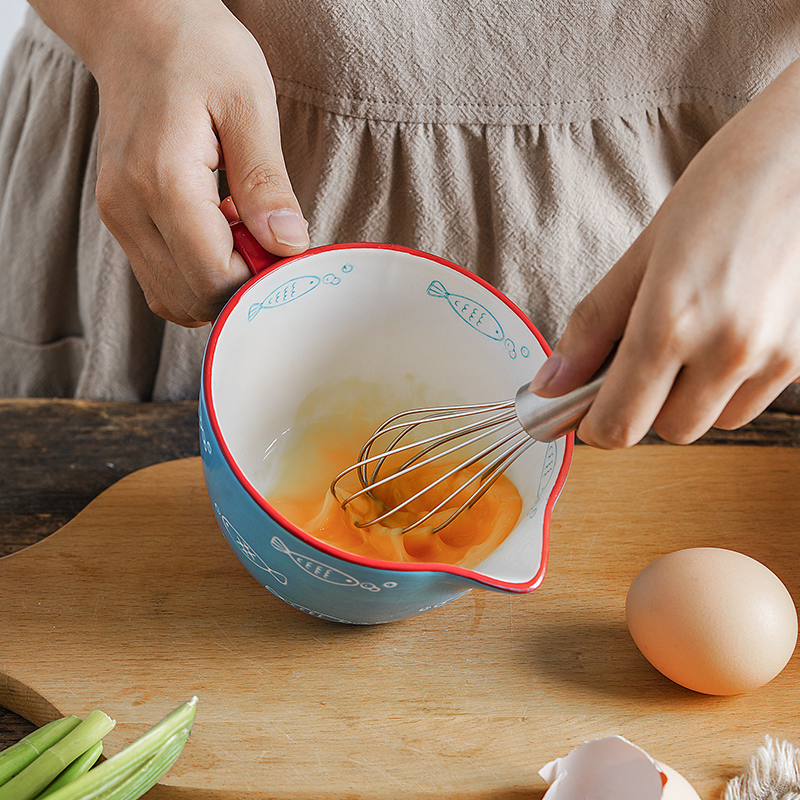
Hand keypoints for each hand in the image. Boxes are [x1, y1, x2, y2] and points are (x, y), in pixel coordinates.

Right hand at [34, 0, 308, 324]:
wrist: (138, 25)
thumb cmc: (199, 51)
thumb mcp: (249, 103)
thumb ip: (266, 182)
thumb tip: (288, 245)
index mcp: (162, 181)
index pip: (214, 278)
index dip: (260, 281)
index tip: (288, 252)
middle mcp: (129, 209)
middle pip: (193, 299)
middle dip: (242, 287)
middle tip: (270, 241)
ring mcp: (118, 218)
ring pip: (174, 298)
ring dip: (219, 283)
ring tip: (243, 231)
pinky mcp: (121, 220)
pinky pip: (162, 277)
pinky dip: (197, 273)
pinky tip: (221, 232)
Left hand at [529, 60, 799, 447]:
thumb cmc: (724, 188)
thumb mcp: (642, 254)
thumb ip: (592, 327)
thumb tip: (552, 382)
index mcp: (670, 323)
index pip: (619, 425)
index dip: (593, 427)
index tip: (583, 413)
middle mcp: (726, 351)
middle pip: (666, 431)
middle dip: (644, 406)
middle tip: (639, 358)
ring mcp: (772, 358)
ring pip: (710, 422)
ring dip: (689, 399)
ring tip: (692, 335)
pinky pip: (749, 401)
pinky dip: (728, 385)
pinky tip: (728, 332)